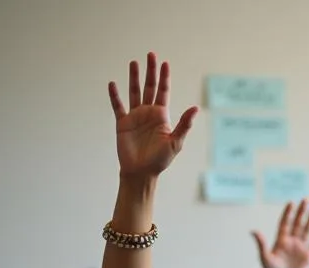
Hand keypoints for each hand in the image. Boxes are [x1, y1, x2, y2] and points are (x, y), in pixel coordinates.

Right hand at [108, 52, 197, 180]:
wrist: (141, 172)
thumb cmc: (160, 160)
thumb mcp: (175, 142)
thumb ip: (184, 124)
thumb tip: (195, 108)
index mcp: (161, 116)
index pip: (163, 92)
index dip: (164, 78)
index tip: (165, 63)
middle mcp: (148, 114)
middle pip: (150, 87)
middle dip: (151, 71)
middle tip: (151, 54)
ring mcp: (135, 117)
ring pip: (134, 92)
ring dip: (134, 78)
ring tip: (134, 63)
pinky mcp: (122, 123)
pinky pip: (118, 106)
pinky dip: (114, 95)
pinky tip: (112, 84)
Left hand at [253, 199, 308, 267]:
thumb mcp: (265, 257)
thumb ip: (261, 243)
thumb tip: (253, 230)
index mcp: (281, 240)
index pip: (285, 223)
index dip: (288, 213)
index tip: (291, 202)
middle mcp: (291, 242)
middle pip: (297, 223)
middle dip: (301, 212)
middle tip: (305, 199)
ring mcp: (300, 248)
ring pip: (306, 231)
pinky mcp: (308, 256)